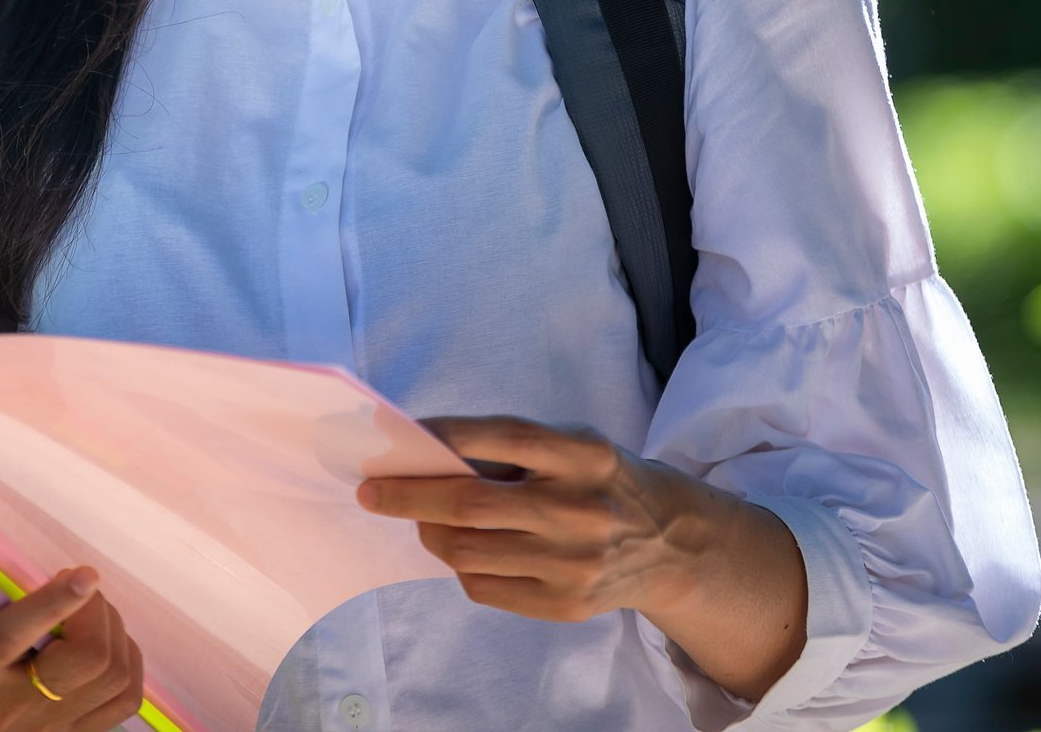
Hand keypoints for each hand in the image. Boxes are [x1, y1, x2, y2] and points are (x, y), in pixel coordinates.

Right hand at [0, 560, 148, 730]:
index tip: (85, 575)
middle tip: (80, 585)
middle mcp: (5, 710)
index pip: (10, 639)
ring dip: (112, 631)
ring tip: (87, 611)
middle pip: (83, 662)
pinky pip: (124, 698)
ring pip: (112, 678)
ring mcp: (43, 730)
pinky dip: (126, 659)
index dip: (53, 605)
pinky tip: (104, 639)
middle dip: (94, 612)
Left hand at [354, 414, 805, 699]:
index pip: (500, 437)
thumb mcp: (571, 446)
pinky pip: (483, 586)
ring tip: (423, 520)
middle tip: (370, 491)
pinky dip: (460, 566)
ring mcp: (573, 563)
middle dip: (407, 495)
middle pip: (470, 503)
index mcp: (584, 455)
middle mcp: (580, 509)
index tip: (396, 437)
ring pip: (467, 551)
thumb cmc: (599, 480)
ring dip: (429, 532)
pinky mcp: (564, 605)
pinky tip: (466, 550)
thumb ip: (509, 448)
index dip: (441, 435)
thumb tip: (421, 451)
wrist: (670, 544)